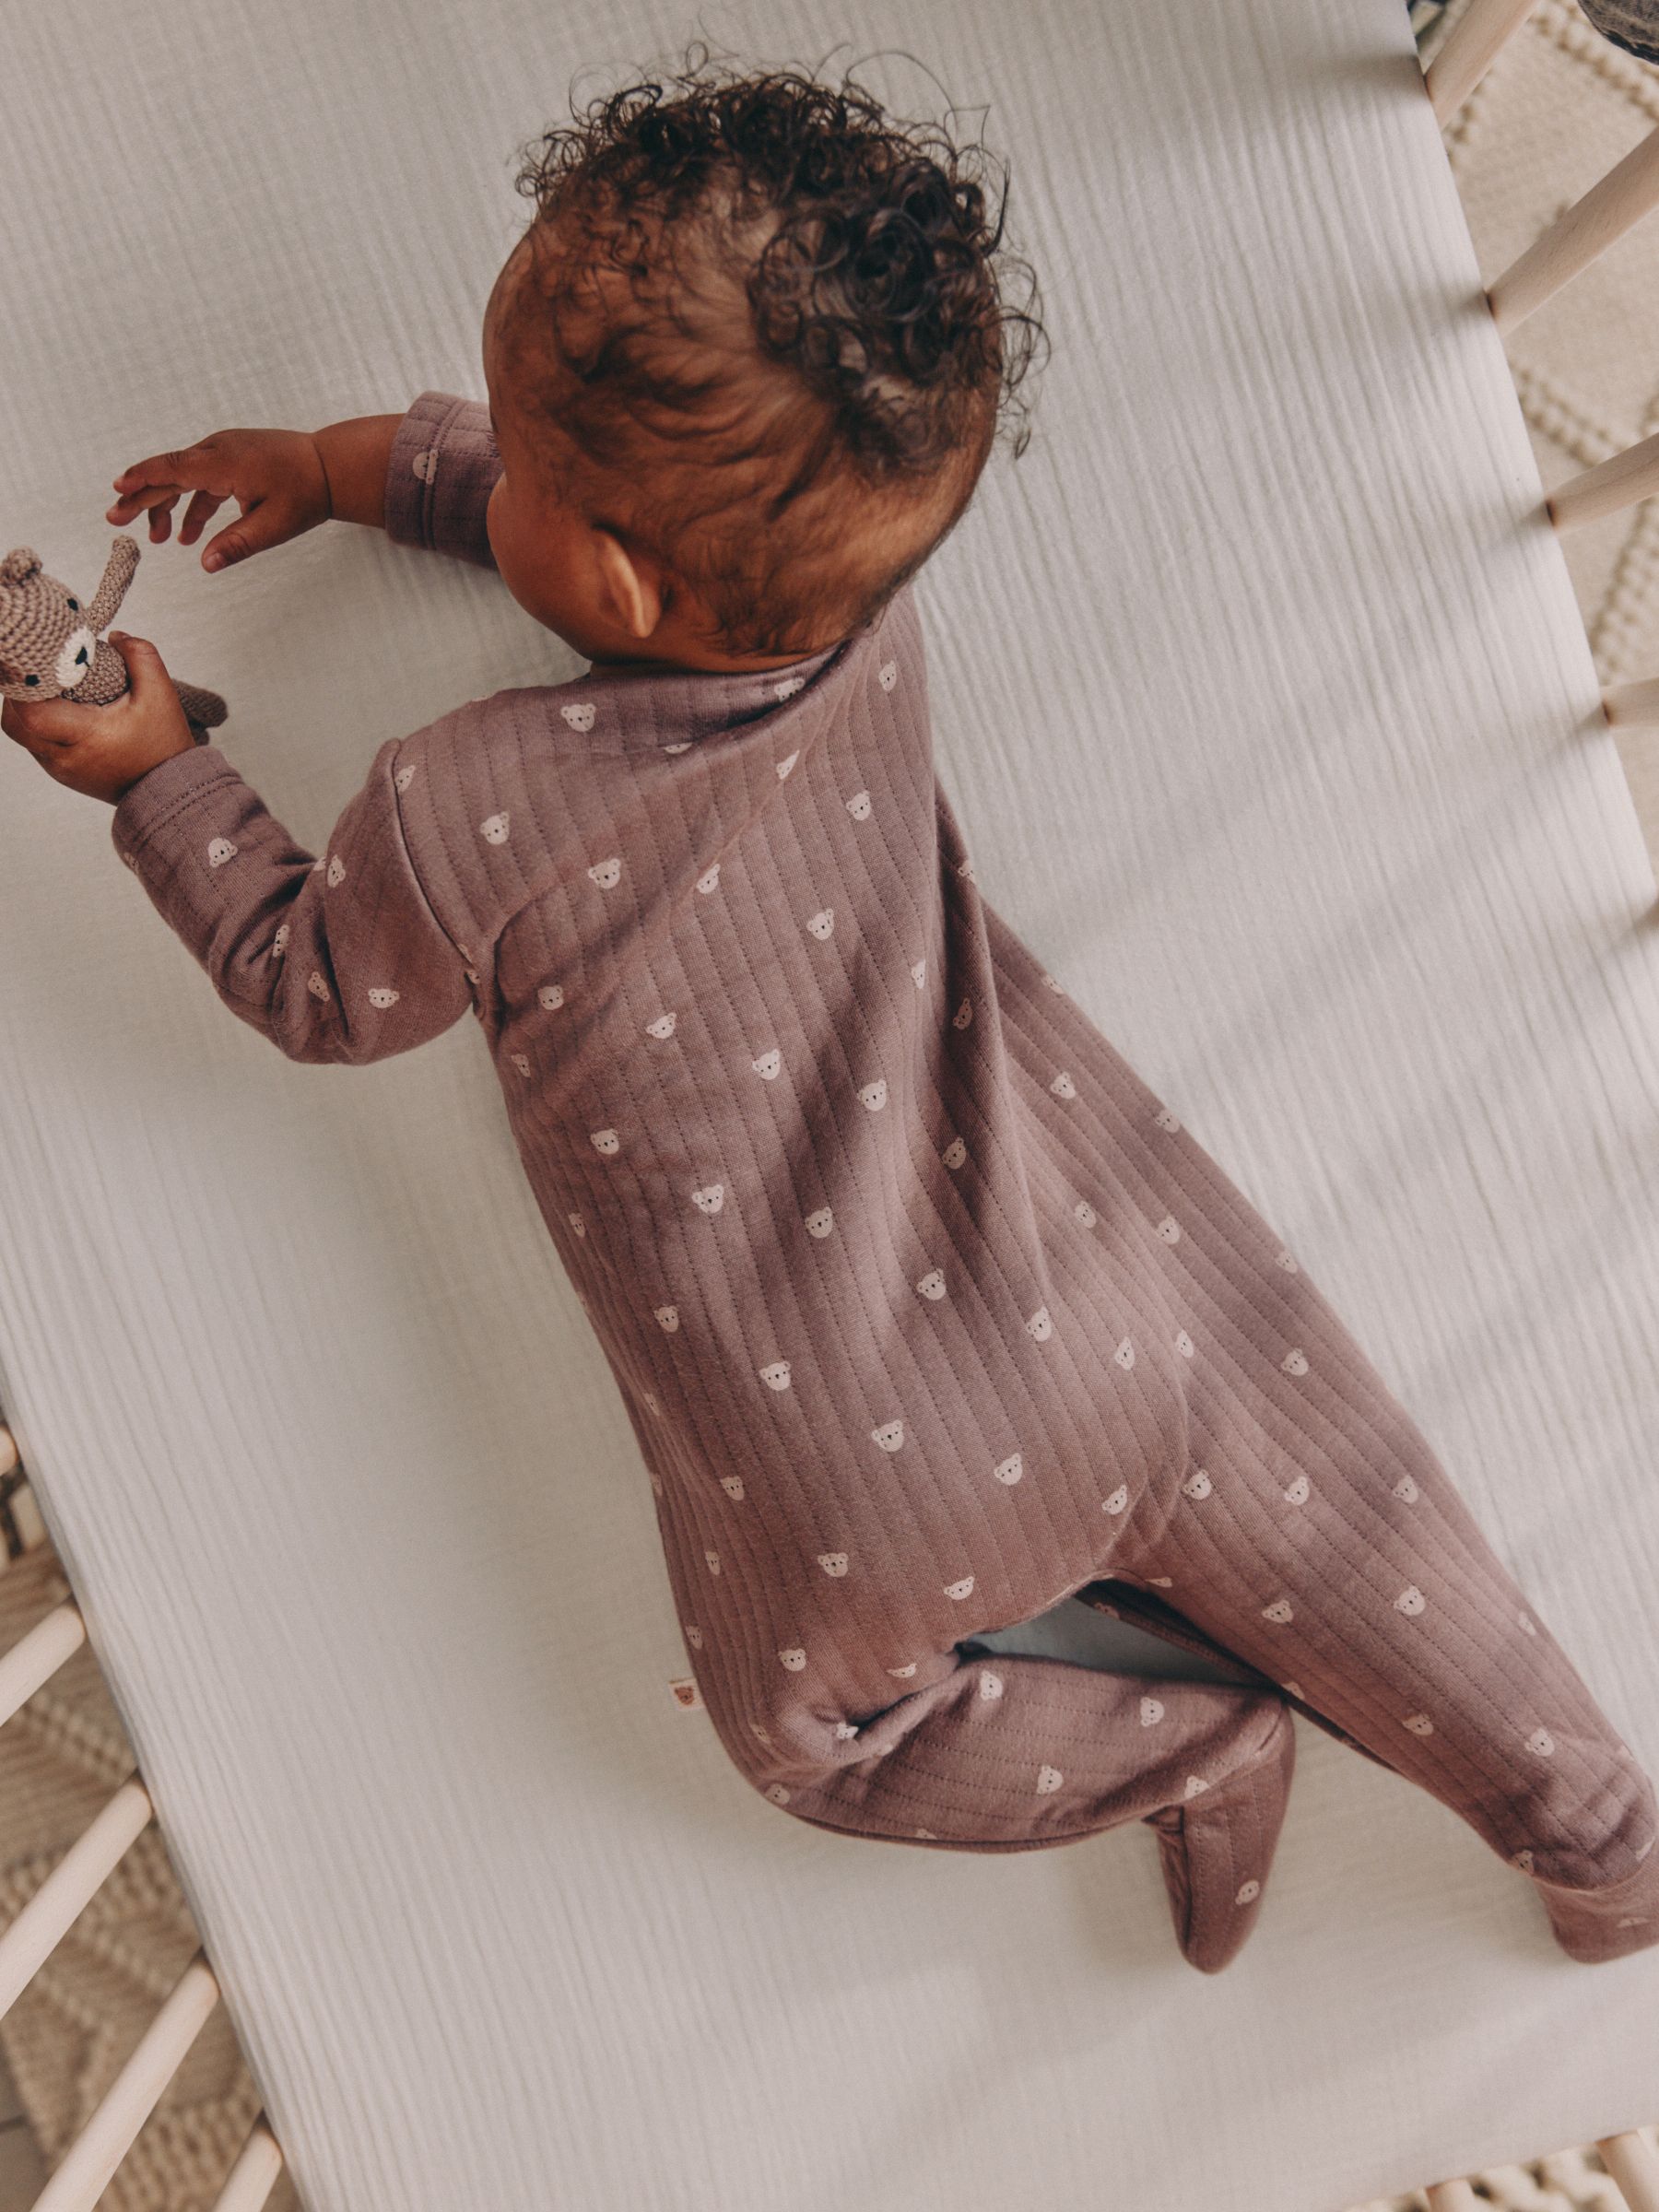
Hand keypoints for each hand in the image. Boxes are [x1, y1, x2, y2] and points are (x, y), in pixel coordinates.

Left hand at [2, 633, 196, 803]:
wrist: (170, 790)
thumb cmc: (164, 744)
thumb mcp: (161, 694)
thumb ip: (140, 655)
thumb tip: (114, 636)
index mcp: (87, 736)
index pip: (31, 713)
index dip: (24, 685)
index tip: (37, 662)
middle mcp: (66, 757)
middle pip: (14, 723)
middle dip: (17, 695)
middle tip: (37, 673)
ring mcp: (61, 769)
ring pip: (21, 734)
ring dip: (27, 709)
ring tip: (48, 689)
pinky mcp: (63, 774)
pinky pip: (36, 744)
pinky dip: (39, 724)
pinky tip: (60, 710)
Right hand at [105, 427, 331, 571]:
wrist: (333, 466)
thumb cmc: (307, 493)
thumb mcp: (273, 525)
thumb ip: (237, 544)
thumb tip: (205, 564)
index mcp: (224, 463)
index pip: (172, 469)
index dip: (141, 479)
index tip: (117, 491)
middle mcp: (219, 450)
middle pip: (169, 472)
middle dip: (141, 497)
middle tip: (116, 520)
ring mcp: (226, 451)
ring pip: (185, 476)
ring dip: (169, 506)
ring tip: (157, 538)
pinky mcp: (235, 458)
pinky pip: (204, 479)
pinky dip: (194, 503)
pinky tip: (188, 533)